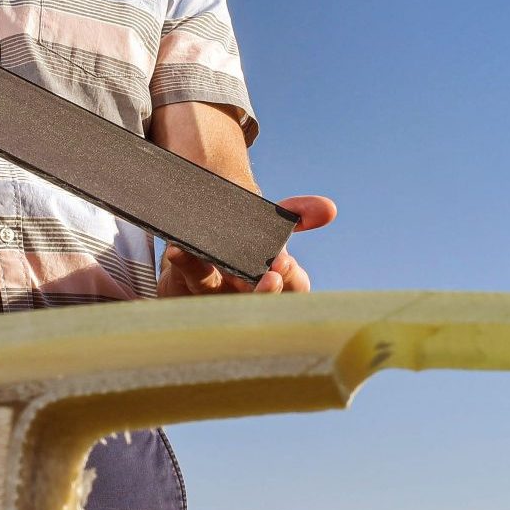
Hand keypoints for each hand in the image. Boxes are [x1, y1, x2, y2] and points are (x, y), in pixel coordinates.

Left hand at [158, 195, 336, 296]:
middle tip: (267, 276)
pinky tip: (180, 249)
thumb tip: (329, 209)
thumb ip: (298, 215)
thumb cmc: (244, 244)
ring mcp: (213, 296)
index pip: (293, 287)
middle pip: (257, 300)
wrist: (200, 248)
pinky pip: (184, 279)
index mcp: (275, 281)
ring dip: (210, 273)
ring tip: (212, 257)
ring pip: (214, 290)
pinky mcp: (183, 290)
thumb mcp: (272, 227)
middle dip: (262, 290)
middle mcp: (245, 294)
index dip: (289, 279)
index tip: (283, 263)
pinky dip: (184, 261)